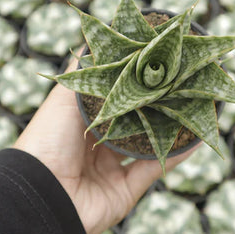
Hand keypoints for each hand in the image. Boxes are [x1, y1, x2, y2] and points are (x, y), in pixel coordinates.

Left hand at [14, 49, 197, 233]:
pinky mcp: (125, 190)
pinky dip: (175, 156)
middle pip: (134, 122)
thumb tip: (94, 39)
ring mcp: (113, 168)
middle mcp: (98, 145)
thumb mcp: (62, 99)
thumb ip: (83, 74)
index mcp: (83, 123)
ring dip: (170, 130)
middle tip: (180, 87)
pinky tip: (194, 139)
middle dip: (156, 106)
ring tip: (192, 109)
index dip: (135, 86)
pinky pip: (154, 169)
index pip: (115, 101)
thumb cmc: (48, 139)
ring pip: (148, 146)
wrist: (41, 194)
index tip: (156, 67)